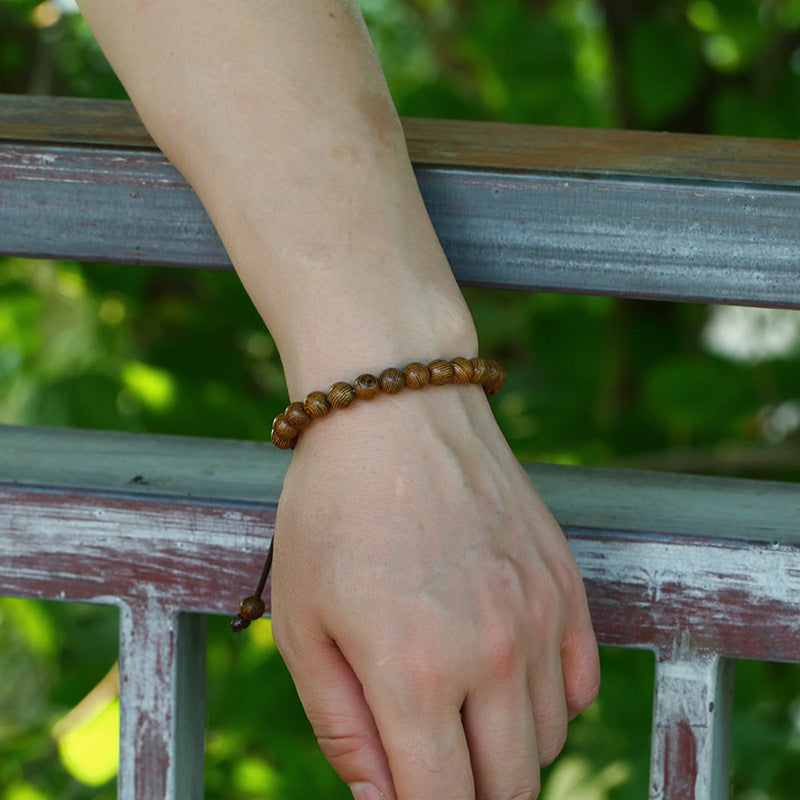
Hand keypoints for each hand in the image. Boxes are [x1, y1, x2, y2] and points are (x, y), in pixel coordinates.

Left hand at [270, 384, 599, 799]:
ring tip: (459, 706)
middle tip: (430, 760)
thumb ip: (342, 728)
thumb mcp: (302, 622)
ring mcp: (540, 617)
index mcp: (415, 673)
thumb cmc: (332, 509)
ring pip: (547, 742)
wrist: (396, 411)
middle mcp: (493, 655)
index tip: (407, 794)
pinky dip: (547, 702)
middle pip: (509, 788)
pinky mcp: (566, 584)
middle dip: (467, 793)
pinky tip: (506, 673)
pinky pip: (581, 685)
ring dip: (505, 748)